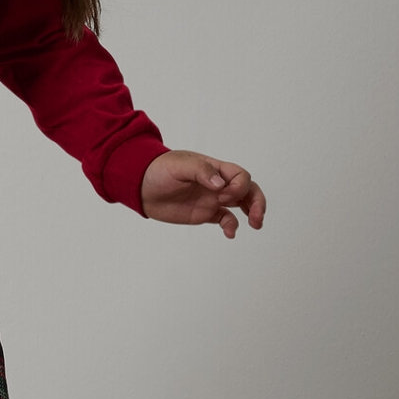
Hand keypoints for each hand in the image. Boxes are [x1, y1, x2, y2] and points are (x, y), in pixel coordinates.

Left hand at [140, 150, 265, 238]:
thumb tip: (221, 184)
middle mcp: (218, 184)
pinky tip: (230, 233)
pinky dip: (231, 226)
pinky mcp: (205, 213)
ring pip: (241, 205)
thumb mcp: (180, 165)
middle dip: (258, 202)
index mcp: (215, 169)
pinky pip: (225, 220)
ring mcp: (213, 199)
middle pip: (248, 190)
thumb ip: (201, 171)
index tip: (221, 195)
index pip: (241, 176)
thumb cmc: (160, 169)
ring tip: (255, 224)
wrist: (141, 186)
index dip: (238, 187)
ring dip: (252, 213)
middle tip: (257, 217)